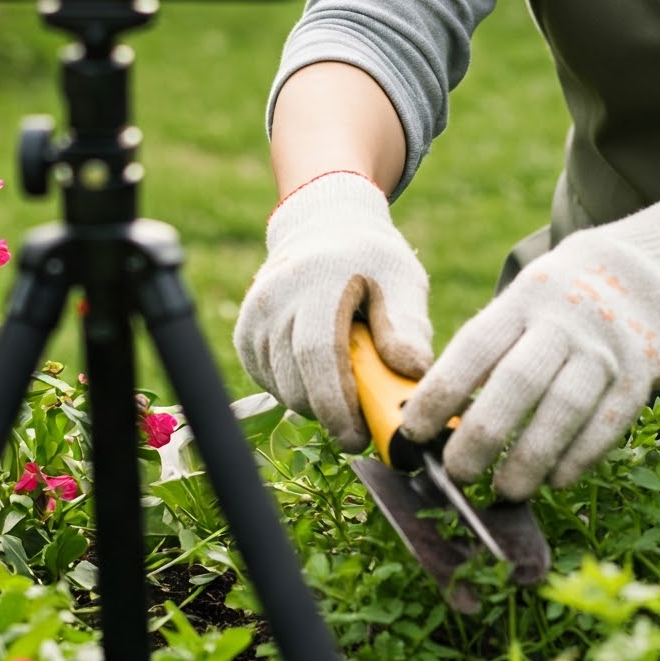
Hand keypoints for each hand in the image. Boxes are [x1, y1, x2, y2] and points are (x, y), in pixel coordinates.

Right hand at [233, 171, 431, 450]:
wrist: (325, 224)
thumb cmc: (371, 258)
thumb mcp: (402, 280)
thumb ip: (409, 327)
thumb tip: (415, 375)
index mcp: (318, 279)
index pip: (318, 354)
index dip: (337, 404)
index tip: (361, 436)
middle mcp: (276, 297)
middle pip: (297, 381)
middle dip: (333, 413)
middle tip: (366, 419)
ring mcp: (254, 316)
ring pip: (283, 388)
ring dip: (317, 401)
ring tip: (349, 381)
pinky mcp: (245, 334)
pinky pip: (270, 382)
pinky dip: (298, 389)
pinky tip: (322, 368)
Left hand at [400, 191, 659, 499]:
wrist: (655, 267)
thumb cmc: (568, 294)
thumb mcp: (530, 296)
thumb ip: (495, 343)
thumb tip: (440, 409)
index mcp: (526, 297)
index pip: (476, 346)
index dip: (441, 391)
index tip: (412, 432)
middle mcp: (565, 319)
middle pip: (518, 381)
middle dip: (481, 434)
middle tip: (455, 473)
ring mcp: (607, 347)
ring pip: (563, 409)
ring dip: (530, 457)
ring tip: (503, 491)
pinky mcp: (643, 374)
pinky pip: (607, 424)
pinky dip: (579, 457)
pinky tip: (555, 481)